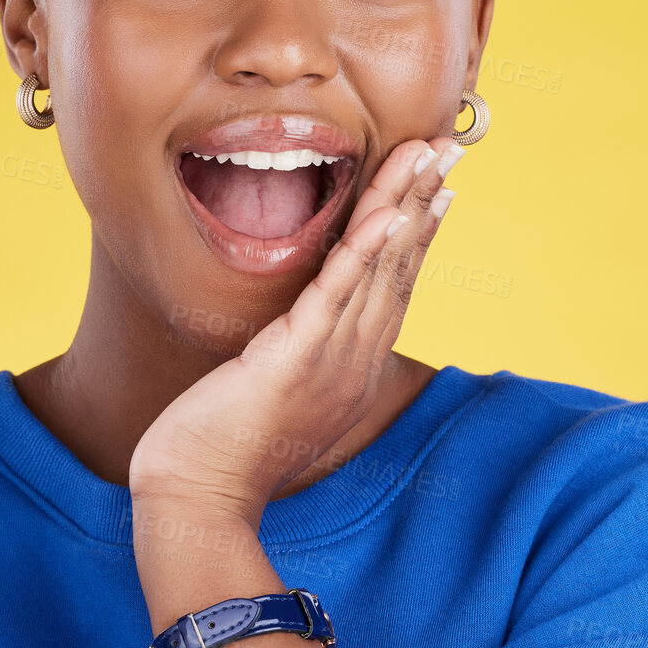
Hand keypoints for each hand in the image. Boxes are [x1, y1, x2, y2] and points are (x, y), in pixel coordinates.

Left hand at [128, 134, 464, 517]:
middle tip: (448, 149)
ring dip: (404, 206)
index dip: (418, 232)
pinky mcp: (295, 360)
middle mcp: (355, 362)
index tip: (438, 186)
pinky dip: (364, 252)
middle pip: (398, 268)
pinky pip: (337, 296)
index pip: (394, 286)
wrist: (199, 498)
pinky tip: (388, 214)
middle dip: (424, 202)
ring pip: (377, 270)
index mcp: (353, 367)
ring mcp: (331, 361)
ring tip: (427, 156)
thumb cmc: (227, 448)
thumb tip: (301, 330)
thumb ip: (301, 355)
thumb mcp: (278, 392)